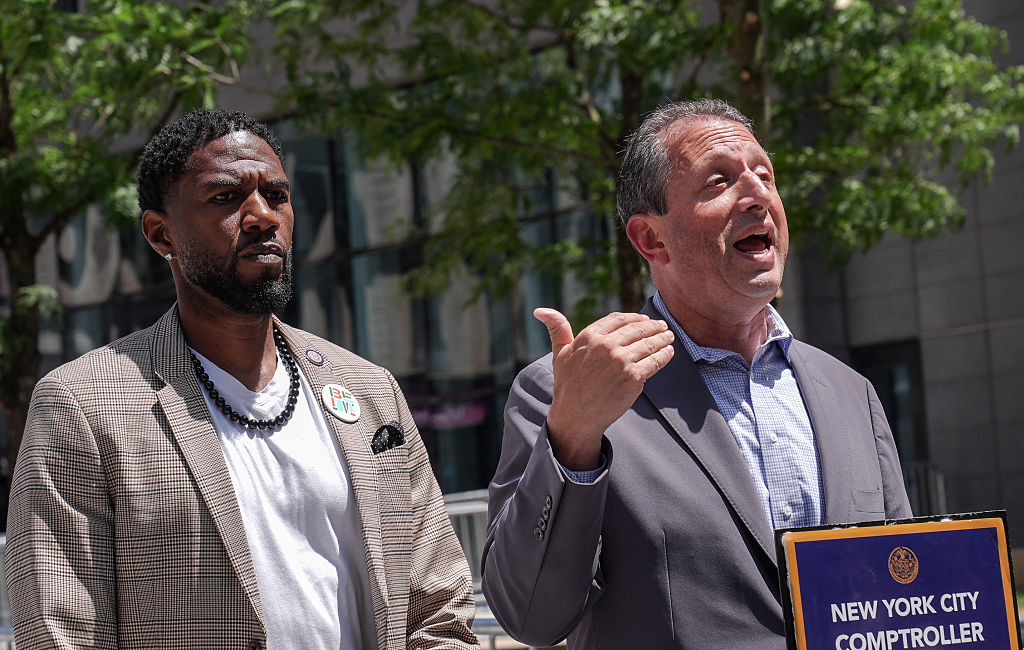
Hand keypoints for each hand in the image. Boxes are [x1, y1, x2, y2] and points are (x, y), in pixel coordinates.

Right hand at [534, 308, 674, 470]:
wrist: (575, 415)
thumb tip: (540, 311)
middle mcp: (606, 345)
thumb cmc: (566, 385)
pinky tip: (669, 352)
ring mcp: (621, 361)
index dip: (634, 317)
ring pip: (649, 344)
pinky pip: (655, 361)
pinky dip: (665, 355)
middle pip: (637, 329)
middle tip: (662, 327)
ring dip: (662, 338)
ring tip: (669, 337)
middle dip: (653, 326)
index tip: (643, 319)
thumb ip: (557, 329)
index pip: (618, 319)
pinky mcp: (633, 377)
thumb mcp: (560, 353)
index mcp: (590, 336)